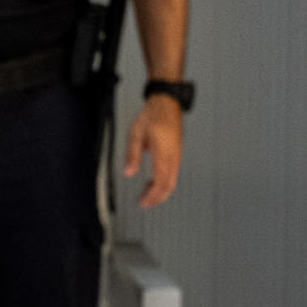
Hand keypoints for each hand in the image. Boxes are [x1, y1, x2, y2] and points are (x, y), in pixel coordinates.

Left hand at [124, 93, 184, 207]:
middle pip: (169, 185)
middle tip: (145, 204)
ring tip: (147, 194)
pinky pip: (173, 172)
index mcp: (164, 152)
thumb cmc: (152, 116)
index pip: (160, 181)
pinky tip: (153, 181)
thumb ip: (132, 155)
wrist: (167, 103)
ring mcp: (177, 155)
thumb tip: (128, 173)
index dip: (152, 195)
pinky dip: (164, 181)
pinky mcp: (177, 153)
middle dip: (158, 198)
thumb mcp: (136, 134)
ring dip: (161, 190)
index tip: (143, 202)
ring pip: (173, 180)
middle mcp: (174, 156)